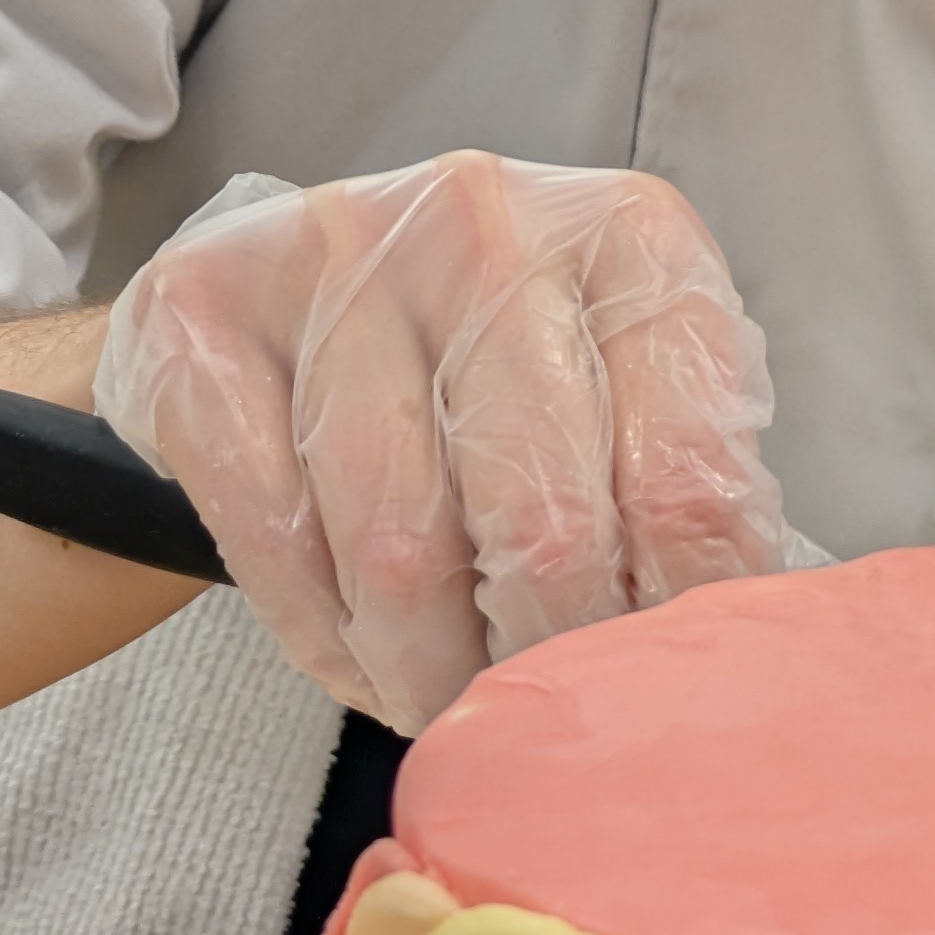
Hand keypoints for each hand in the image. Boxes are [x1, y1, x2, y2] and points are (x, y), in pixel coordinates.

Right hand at [96, 152, 789, 731]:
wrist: (265, 306)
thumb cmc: (476, 378)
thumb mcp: (615, 396)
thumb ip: (683, 496)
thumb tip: (730, 661)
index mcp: (630, 238)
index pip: (691, 479)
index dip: (676, 623)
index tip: (654, 690)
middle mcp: (490, 218)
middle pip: (546, 525)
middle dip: (542, 659)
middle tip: (537, 716)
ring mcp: (337, 251)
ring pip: (400, 548)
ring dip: (424, 668)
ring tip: (441, 699)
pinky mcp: (205, 308)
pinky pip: (274, 534)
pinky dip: (320, 632)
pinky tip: (354, 650)